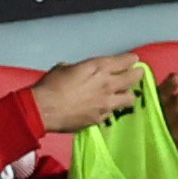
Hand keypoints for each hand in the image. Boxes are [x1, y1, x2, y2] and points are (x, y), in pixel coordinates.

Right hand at [32, 52, 148, 134]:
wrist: (41, 110)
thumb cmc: (50, 85)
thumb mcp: (65, 68)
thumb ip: (79, 68)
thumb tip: (79, 71)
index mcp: (100, 67)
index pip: (128, 60)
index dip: (131, 60)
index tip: (131, 61)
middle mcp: (108, 84)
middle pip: (135, 77)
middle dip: (136, 75)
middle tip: (133, 76)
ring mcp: (106, 103)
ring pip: (130, 98)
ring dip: (127, 95)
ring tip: (121, 96)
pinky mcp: (99, 118)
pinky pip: (111, 113)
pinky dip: (109, 110)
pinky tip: (102, 109)